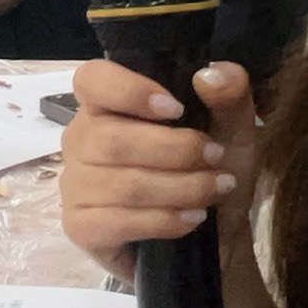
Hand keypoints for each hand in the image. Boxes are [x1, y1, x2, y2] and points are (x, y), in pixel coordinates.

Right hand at [59, 59, 259, 282]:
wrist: (215, 233)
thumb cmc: (211, 170)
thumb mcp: (233, 130)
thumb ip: (230, 95)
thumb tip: (211, 74)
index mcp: (107, 104)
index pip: (92, 80)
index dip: (129, 90)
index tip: (176, 109)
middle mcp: (81, 139)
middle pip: (111, 139)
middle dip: (175, 150)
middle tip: (216, 158)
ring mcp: (74, 185)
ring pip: (122, 184)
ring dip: (180, 188)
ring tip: (214, 190)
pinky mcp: (80, 227)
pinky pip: (117, 222)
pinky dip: (164, 220)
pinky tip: (192, 219)